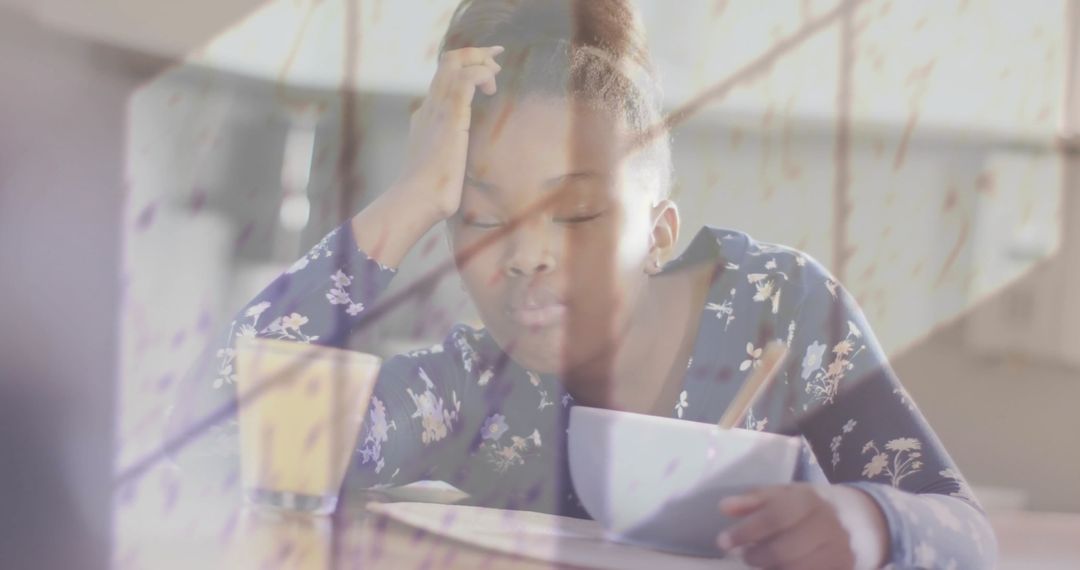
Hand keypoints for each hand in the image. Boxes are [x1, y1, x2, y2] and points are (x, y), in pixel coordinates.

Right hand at [399, 45, 503, 223]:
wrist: (417, 200)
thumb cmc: (431, 192)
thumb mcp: (442, 165)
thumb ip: (450, 155)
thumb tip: (461, 165)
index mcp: (426, 116)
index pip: (443, 78)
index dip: (466, 66)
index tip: (488, 68)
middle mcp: (429, 107)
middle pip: (448, 62)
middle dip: (475, 53)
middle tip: (497, 57)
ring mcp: (437, 109)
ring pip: (454, 63)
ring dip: (480, 60)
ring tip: (496, 72)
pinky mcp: (450, 116)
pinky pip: (466, 79)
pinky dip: (481, 74)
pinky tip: (491, 85)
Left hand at [716, 484, 888, 569]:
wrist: (848, 519)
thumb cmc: (801, 507)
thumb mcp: (778, 495)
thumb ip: (751, 501)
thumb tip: (724, 507)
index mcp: (809, 500)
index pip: (774, 517)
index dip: (746, 532)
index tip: (722, 542)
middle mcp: (827, 526)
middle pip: (784, 551)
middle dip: (757, 557)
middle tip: (746, 556)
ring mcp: (839, 551)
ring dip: (771, 569)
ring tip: (763, 564)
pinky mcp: (842, 568)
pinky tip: (777, 568)